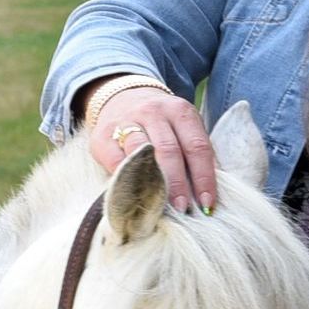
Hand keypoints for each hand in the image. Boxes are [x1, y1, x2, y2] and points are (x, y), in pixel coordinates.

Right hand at [86, 81, 217, 213]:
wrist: (123, 100)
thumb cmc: (161, 124)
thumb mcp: (182, 128)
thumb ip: (193, 153)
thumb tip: (205, 194)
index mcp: (180, 111)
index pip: (197, 147)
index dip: (203, 178)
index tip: (206, 204)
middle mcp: (154, 112)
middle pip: (169, 150)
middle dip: (177, 184)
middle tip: (183, 209)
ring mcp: (126, 121)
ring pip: (140, 152)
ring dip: (151, 182)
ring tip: (159, 205)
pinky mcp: (103, 136)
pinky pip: (115, 161)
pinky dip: (126, 179)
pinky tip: (134, 194)